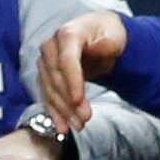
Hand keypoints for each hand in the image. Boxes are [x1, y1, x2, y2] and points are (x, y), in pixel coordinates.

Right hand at [39, 11, 128, 128]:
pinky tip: (63, 126)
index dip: (72, 82)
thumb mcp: (115, 36)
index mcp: (67, 34)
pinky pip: (47, 96)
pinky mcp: (44, 76)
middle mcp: (50, 47)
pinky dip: (55, 113)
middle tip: (85, 119)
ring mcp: (45, 62)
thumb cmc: (108, 34)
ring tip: (79, 125)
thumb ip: (109, 43)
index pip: (66, 61)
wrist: (98, 33)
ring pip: (49, 91)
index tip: (79, 102)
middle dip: (69, 102)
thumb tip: (102, 47)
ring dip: (63, 111)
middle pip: (56, 79)